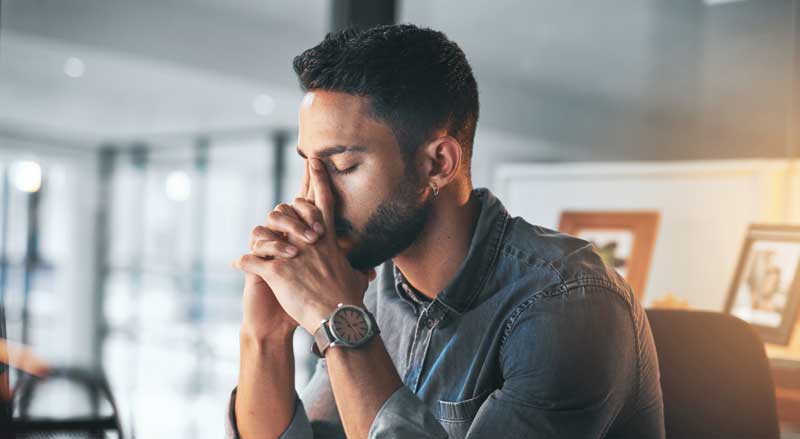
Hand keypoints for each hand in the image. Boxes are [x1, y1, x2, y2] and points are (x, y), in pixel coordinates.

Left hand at [234, 159, 374, 333]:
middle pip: (289, 211)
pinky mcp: (276, 272)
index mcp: (327, 240)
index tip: (313, 160)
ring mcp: (291, 255)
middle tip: (278, 214)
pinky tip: (237, 266)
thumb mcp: (357, 279)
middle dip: (282, 211)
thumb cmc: (350, 301)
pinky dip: (243, 262)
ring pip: (264, 233)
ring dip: (260, 240)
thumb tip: (369, 271)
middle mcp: (308, 242)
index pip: (323, 202)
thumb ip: (359, 270)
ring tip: (256, 249)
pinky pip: (251, 260)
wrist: (338, 318)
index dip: (318, 179)